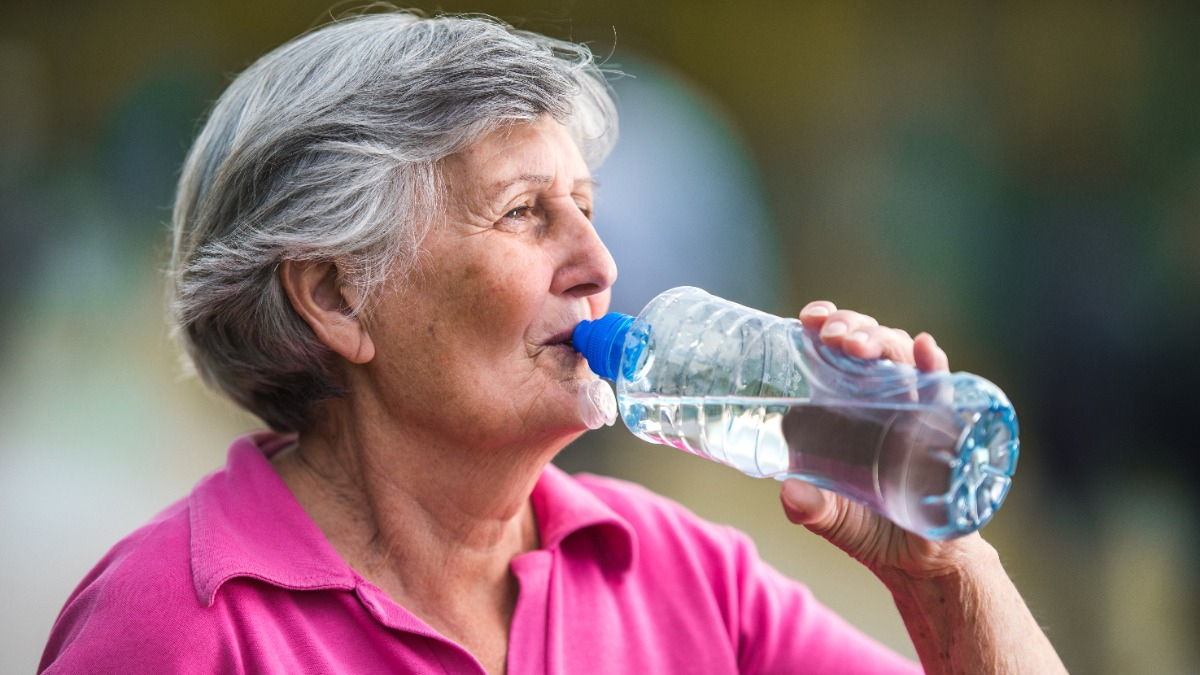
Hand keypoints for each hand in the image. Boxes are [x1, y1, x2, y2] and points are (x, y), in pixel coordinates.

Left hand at [779, 301, 979, 578]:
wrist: (917, 561)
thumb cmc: (868, 529)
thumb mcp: (830, 519)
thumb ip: (809, 507)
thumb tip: (790, 494)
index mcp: (845, 408)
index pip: (835, 353)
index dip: (825, 326)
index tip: (809, 319)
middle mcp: (879, 400)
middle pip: (868, 346)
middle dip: (851, 328)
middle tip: (832, 334)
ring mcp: (913, 411)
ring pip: (900, 359)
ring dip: (881, 341)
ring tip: (859, 344)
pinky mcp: (944, 430)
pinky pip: (941, 392)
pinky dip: (934, 367)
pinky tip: (925, 348)